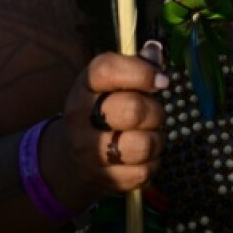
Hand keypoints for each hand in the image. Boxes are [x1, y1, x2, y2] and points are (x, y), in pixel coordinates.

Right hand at [51, 43, 168, 201]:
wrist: (71, 158)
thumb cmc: (103, 111)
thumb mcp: (112, 84)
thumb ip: (137, 67)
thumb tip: (156, 52)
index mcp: (84, 85)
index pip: (107, 69)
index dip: (141, 72)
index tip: (161, 81)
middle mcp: (80, 117)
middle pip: (133, 110)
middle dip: (155, 111)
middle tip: (154, 114)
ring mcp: (89, 152)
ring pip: (143, 145)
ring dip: (157, 140)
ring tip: (148, 136)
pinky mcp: (103, 180)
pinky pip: (144, 172)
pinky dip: (152, 164)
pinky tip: (141, 157)